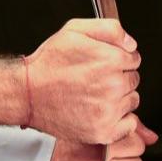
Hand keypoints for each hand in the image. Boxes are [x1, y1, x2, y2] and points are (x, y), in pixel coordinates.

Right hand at [25, 19, 140, 145]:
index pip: (134, 59)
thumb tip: (131, 43)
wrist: (27, 94)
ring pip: (131, 101)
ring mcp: (109, 110)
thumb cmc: (49, 64)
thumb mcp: (74, 30)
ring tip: (93, 96)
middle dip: (118, 78)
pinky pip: (129, 125)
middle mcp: (113, 86)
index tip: (103, 64)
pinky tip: (100, 112)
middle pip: (134, 80)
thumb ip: (110, 29)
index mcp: (110, 60)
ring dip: (119, 99)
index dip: (118, 59)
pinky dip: (120, 121)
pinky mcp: (104, 131)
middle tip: (94, 80)